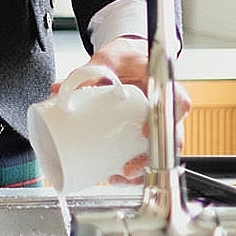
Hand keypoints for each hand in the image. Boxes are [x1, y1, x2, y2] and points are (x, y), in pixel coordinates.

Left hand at [74, 35, 192, 182]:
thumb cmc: (126, 58)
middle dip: (150, 158)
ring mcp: (160, 122)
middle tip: (128, 168)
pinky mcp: (149, 131)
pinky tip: (121, 177)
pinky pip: (150, 152)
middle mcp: (166, 107)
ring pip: (162, 151)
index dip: (166, 120)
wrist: (131, 57)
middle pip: (171, 138)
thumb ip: (85, 72)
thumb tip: (58, 90)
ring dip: (143, 168)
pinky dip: (137, 167)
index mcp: (162, 86)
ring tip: (121, 177)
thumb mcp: (107, 60)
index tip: (145, 132)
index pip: (177, 103)